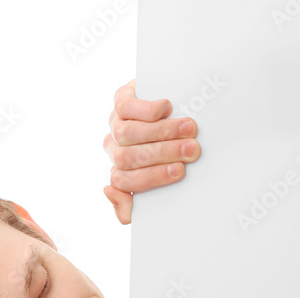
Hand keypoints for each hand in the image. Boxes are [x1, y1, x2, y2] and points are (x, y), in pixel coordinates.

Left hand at [103, 78, 201, 224]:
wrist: (173, 99)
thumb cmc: (173, 143)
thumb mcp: (167, 171)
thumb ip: (142, 197)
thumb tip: (109, 192)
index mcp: (122, 172)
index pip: (123, 184)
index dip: (151, 178)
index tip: (180, 172)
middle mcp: (115, 150)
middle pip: (128, 158)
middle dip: (163, 154)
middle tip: (191, 150)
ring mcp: (116, 124)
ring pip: (127, 134)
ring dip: (161, 132)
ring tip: (188, 129)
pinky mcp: (120, 100)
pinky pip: (125, 107)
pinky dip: (147, 110)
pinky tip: (167, 109)